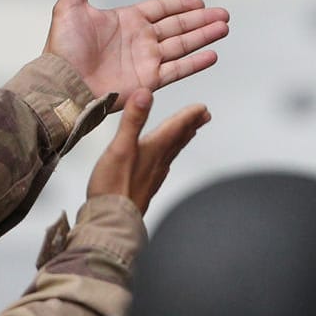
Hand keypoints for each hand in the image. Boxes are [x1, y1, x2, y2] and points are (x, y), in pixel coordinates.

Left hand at [43, 0, 229, 108]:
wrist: (63, 84)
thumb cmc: (62, 50)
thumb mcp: (69, 9)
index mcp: (126, 21)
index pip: (160, 9)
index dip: (180, 5)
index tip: (199, 2)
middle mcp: (140, 40)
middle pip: (178, 26)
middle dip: (201, 20)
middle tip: (224, 14)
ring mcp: (146, 61)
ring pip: (183, 45)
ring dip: (204, 36)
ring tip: (224, 28)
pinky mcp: (149, 80)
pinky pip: (177, 69)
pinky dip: (195, 63)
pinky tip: (212, 54)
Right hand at [85, 89, 210, 213]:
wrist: (112, 221)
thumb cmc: (114, 187)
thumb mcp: (120, 146)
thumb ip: (133, 120)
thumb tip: (145, 94)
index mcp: (153, 149)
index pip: (175, 128)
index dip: (188, 115)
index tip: (201, 107)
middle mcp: (157, 163)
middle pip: (178, 140)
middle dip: (190, 126)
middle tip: (204, 116)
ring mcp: (152, 176)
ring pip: (172, 153)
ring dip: (181, 140)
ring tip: (189, 133)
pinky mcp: (144, 188)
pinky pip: (161, 168)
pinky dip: (167, 158)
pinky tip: (164, 162)